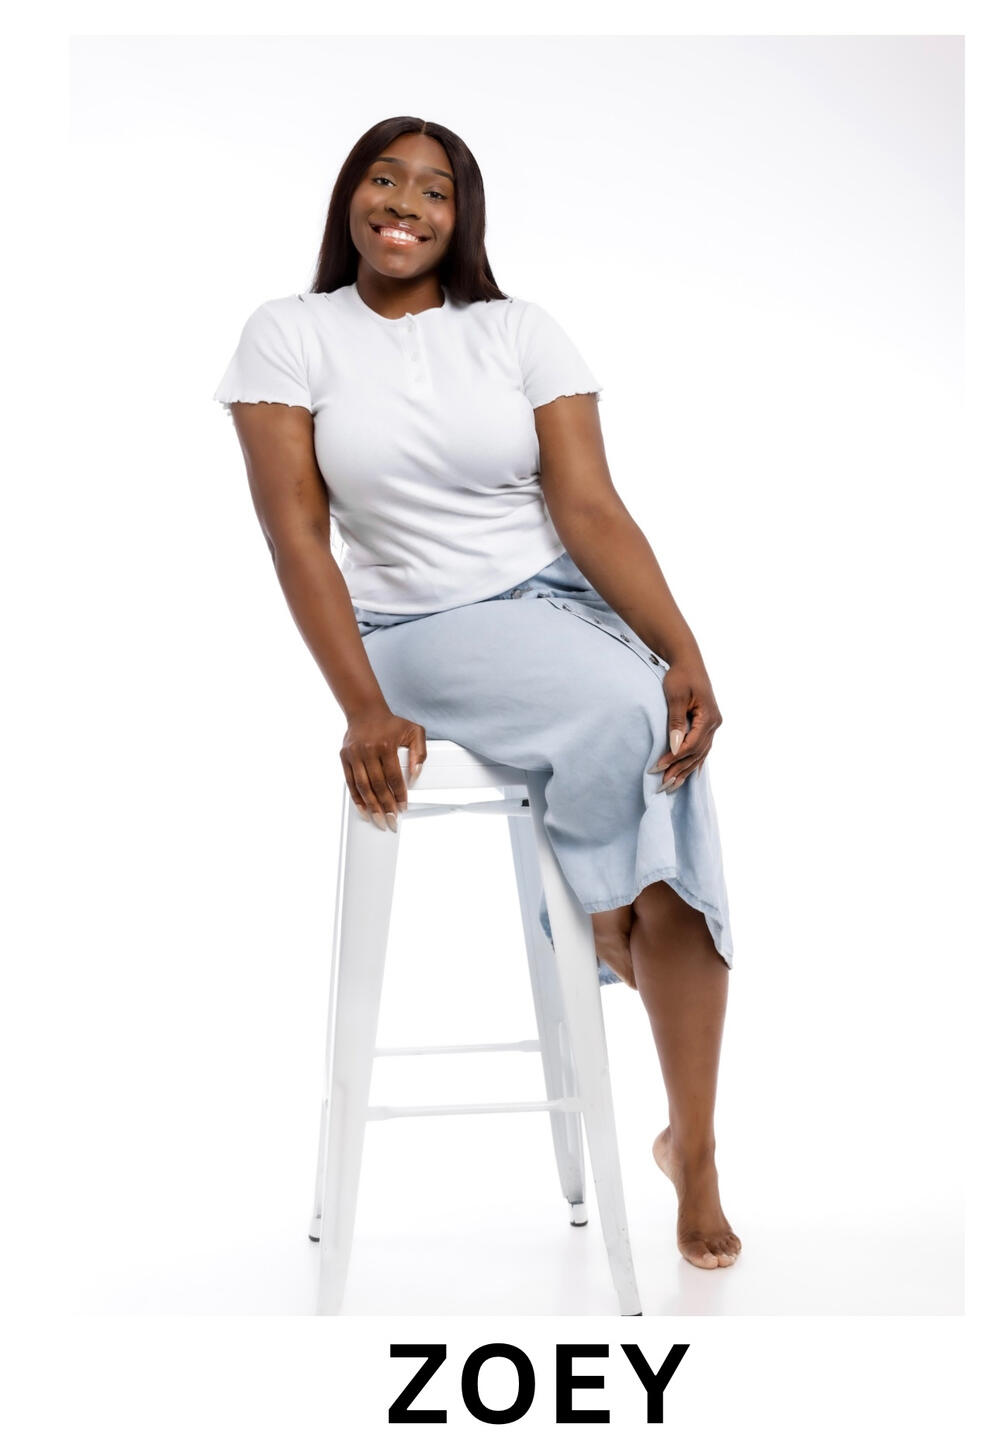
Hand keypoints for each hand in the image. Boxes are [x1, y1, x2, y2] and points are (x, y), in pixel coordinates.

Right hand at [341, 706, 426, 830]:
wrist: (365, 711)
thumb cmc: (391, 723)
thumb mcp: (414, 731)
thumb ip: (420, 752)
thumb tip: (415, 775)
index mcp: (386, 745)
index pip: (394, 777)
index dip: (398, 795)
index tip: (402, 808)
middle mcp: (368, 750)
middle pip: (378, 785)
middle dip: (385, 807)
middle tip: (391, 821)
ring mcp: (354, 754)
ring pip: (363, 786)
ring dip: (371, 807)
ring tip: (378, 820)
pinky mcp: (344, 757)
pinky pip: (350, 782)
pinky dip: (356, 798)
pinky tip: (363, 810)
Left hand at [648, 660, 721, 790]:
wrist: (687, 661)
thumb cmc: (680, 675)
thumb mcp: (676, 696)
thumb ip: (676, 721)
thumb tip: (675, 747)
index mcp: (709, 717)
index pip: (691, 745)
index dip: (675, 758)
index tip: (657, 768)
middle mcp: (714, 724)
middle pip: (696, 753)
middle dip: (679, 769)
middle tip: (661, 785)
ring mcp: (713, 725)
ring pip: (700, 754)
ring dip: (685, 770)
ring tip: (671, 786)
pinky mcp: (707, 725)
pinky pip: (702, 749)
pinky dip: (694, 762)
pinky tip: (690, 775)